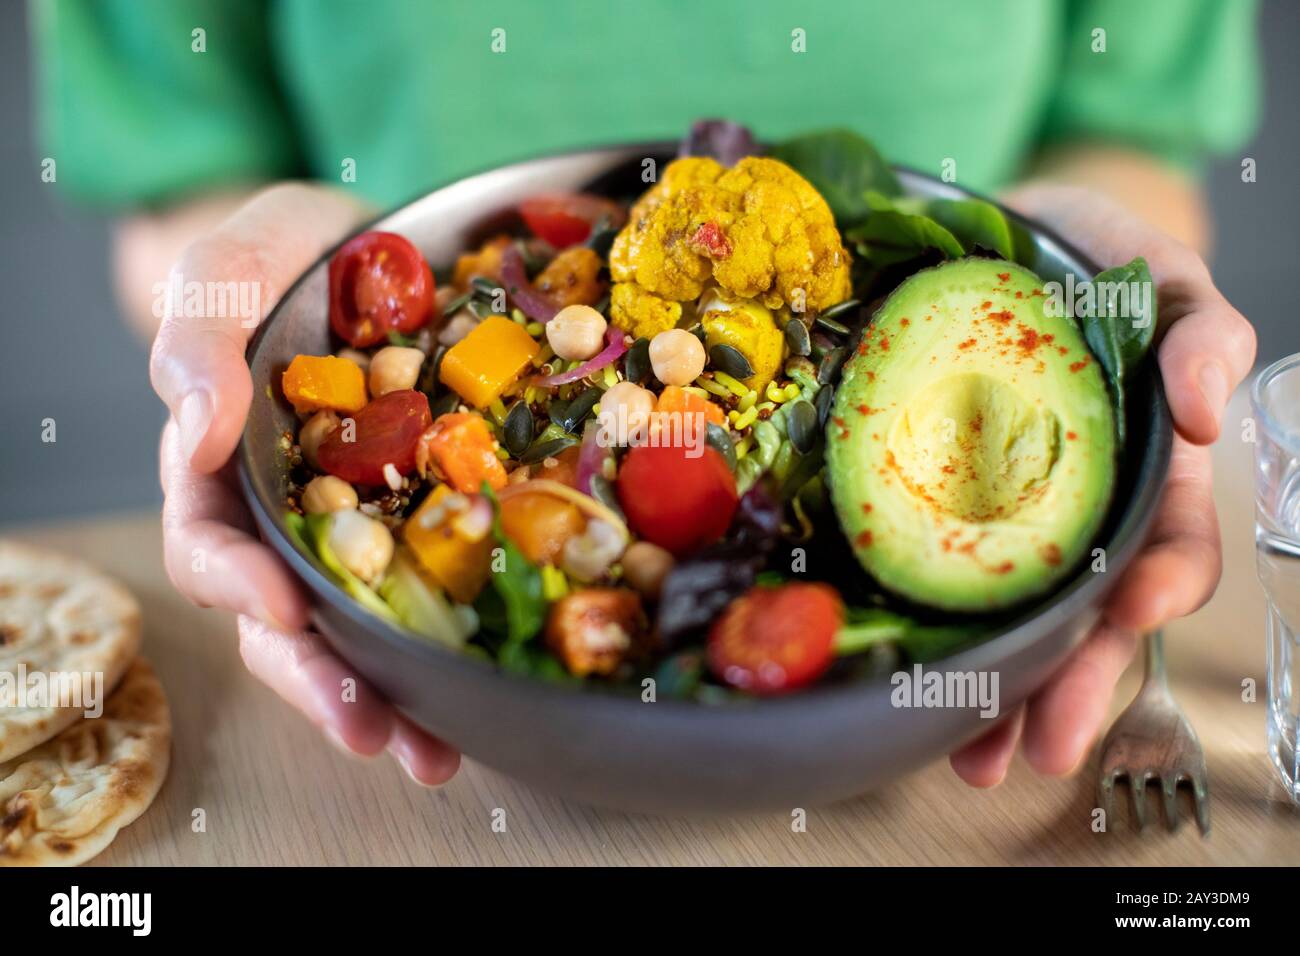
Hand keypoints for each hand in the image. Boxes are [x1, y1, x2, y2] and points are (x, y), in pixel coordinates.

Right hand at [149, 184, 459, 785]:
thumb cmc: (289, 256)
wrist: (383, 248)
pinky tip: (487, 692)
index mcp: (227, 466)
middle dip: (321, 680)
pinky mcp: (434, 523)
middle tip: (368, 728)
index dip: (238, 582)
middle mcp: (290, 516)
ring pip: (359, 630)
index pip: (212, 543)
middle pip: (285, 620)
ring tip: (430, 752)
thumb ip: (197, 336)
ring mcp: (366, 527)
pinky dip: (457, 650)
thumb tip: (192, 429)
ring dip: (389, 697)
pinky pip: (441, 594)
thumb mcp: (232, 263)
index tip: (280, 607)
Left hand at [948, 184, 1255, 786]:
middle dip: (1073, 684)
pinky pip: (938, 591)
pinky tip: (919, 703)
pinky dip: (936, 650)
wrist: (988, 240)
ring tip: (976, 760)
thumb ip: (1199, 331)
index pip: (1168, 544)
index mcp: (1141, 470)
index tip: (1136, 612)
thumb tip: (1202, 410)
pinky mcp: (932, 515)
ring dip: (1003, 701)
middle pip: (1089, 617)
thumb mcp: (1158, 276)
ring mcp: (1004, 523)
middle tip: (1043, 747)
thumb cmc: (1088, 260)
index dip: (1160, 584)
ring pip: (1018, 627)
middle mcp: (1078, 514)